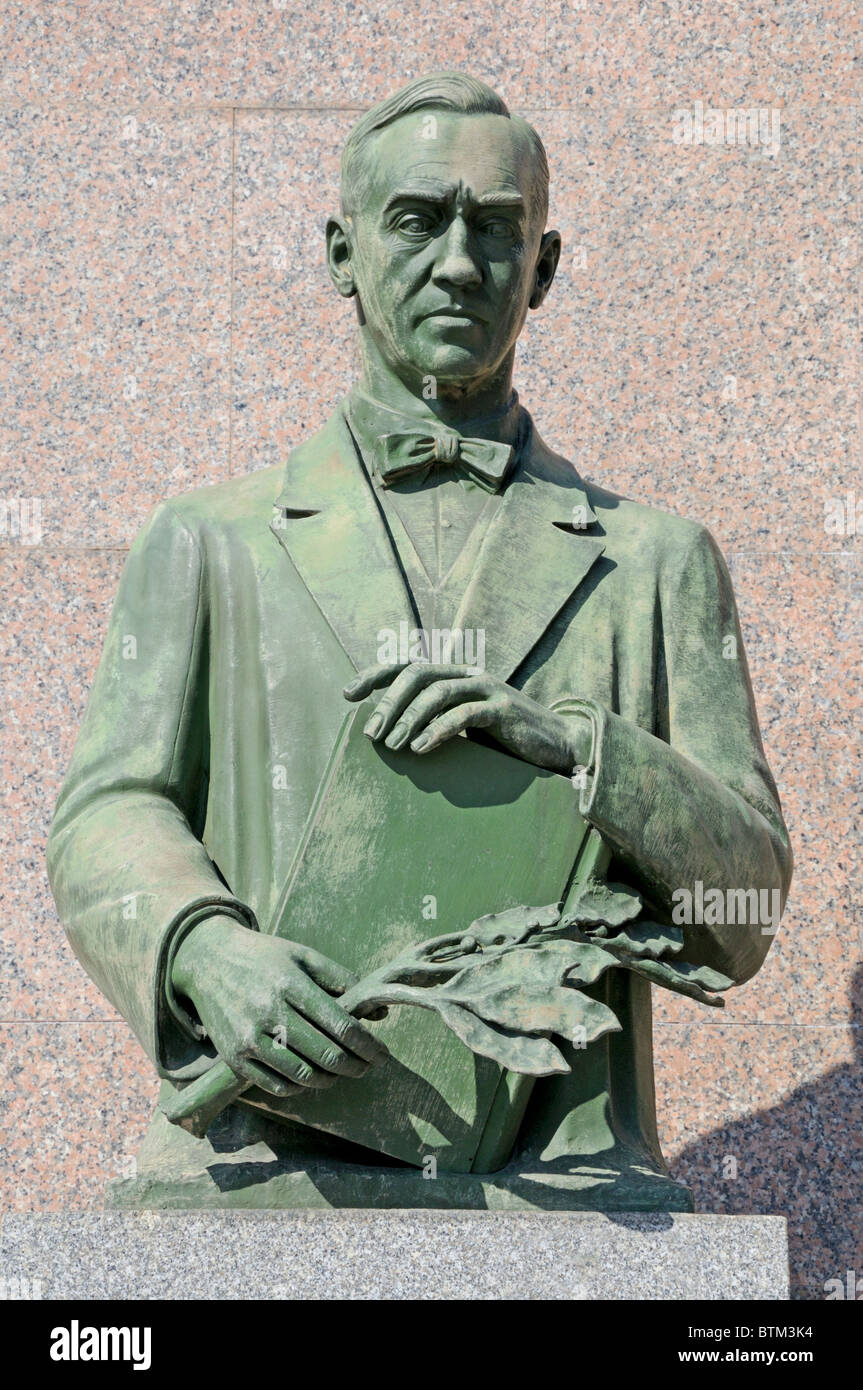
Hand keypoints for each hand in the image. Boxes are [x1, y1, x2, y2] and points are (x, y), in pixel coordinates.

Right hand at [172, 915, 388, 1096]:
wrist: (208, 961)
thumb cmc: (265, 958)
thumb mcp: (304, 957)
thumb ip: (342, 980)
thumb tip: (380, 1014)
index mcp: (290, 984)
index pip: (340, 1026)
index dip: (368, 1045)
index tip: (382, 1053)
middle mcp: (268, 1013)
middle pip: (326, 1056)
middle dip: (356, 1066)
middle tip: (369, 1065)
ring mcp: (248, 1039)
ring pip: (304, 1076)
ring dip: (331, 1080)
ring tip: (342, 1071)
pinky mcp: (234, 1058)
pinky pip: (276, 1086)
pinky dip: (301, 1087)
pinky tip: (312, 1076)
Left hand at [344, 662, 590, 774]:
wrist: (556, 744)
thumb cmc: (504, 738)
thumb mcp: (464, 725)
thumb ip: (436, 719)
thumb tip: (390, 735)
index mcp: (454, 675)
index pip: (407, 665)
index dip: (375, 675)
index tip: (347, 694)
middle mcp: (468, 674)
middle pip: (418, 674)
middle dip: (389, 702)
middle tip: (372, 733)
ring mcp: (487, 688)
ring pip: (438, 692)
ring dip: (409, 718)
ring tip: (393, 745)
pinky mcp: (504, 708)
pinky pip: (464, 714)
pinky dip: (439, 730)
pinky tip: (422, 749)